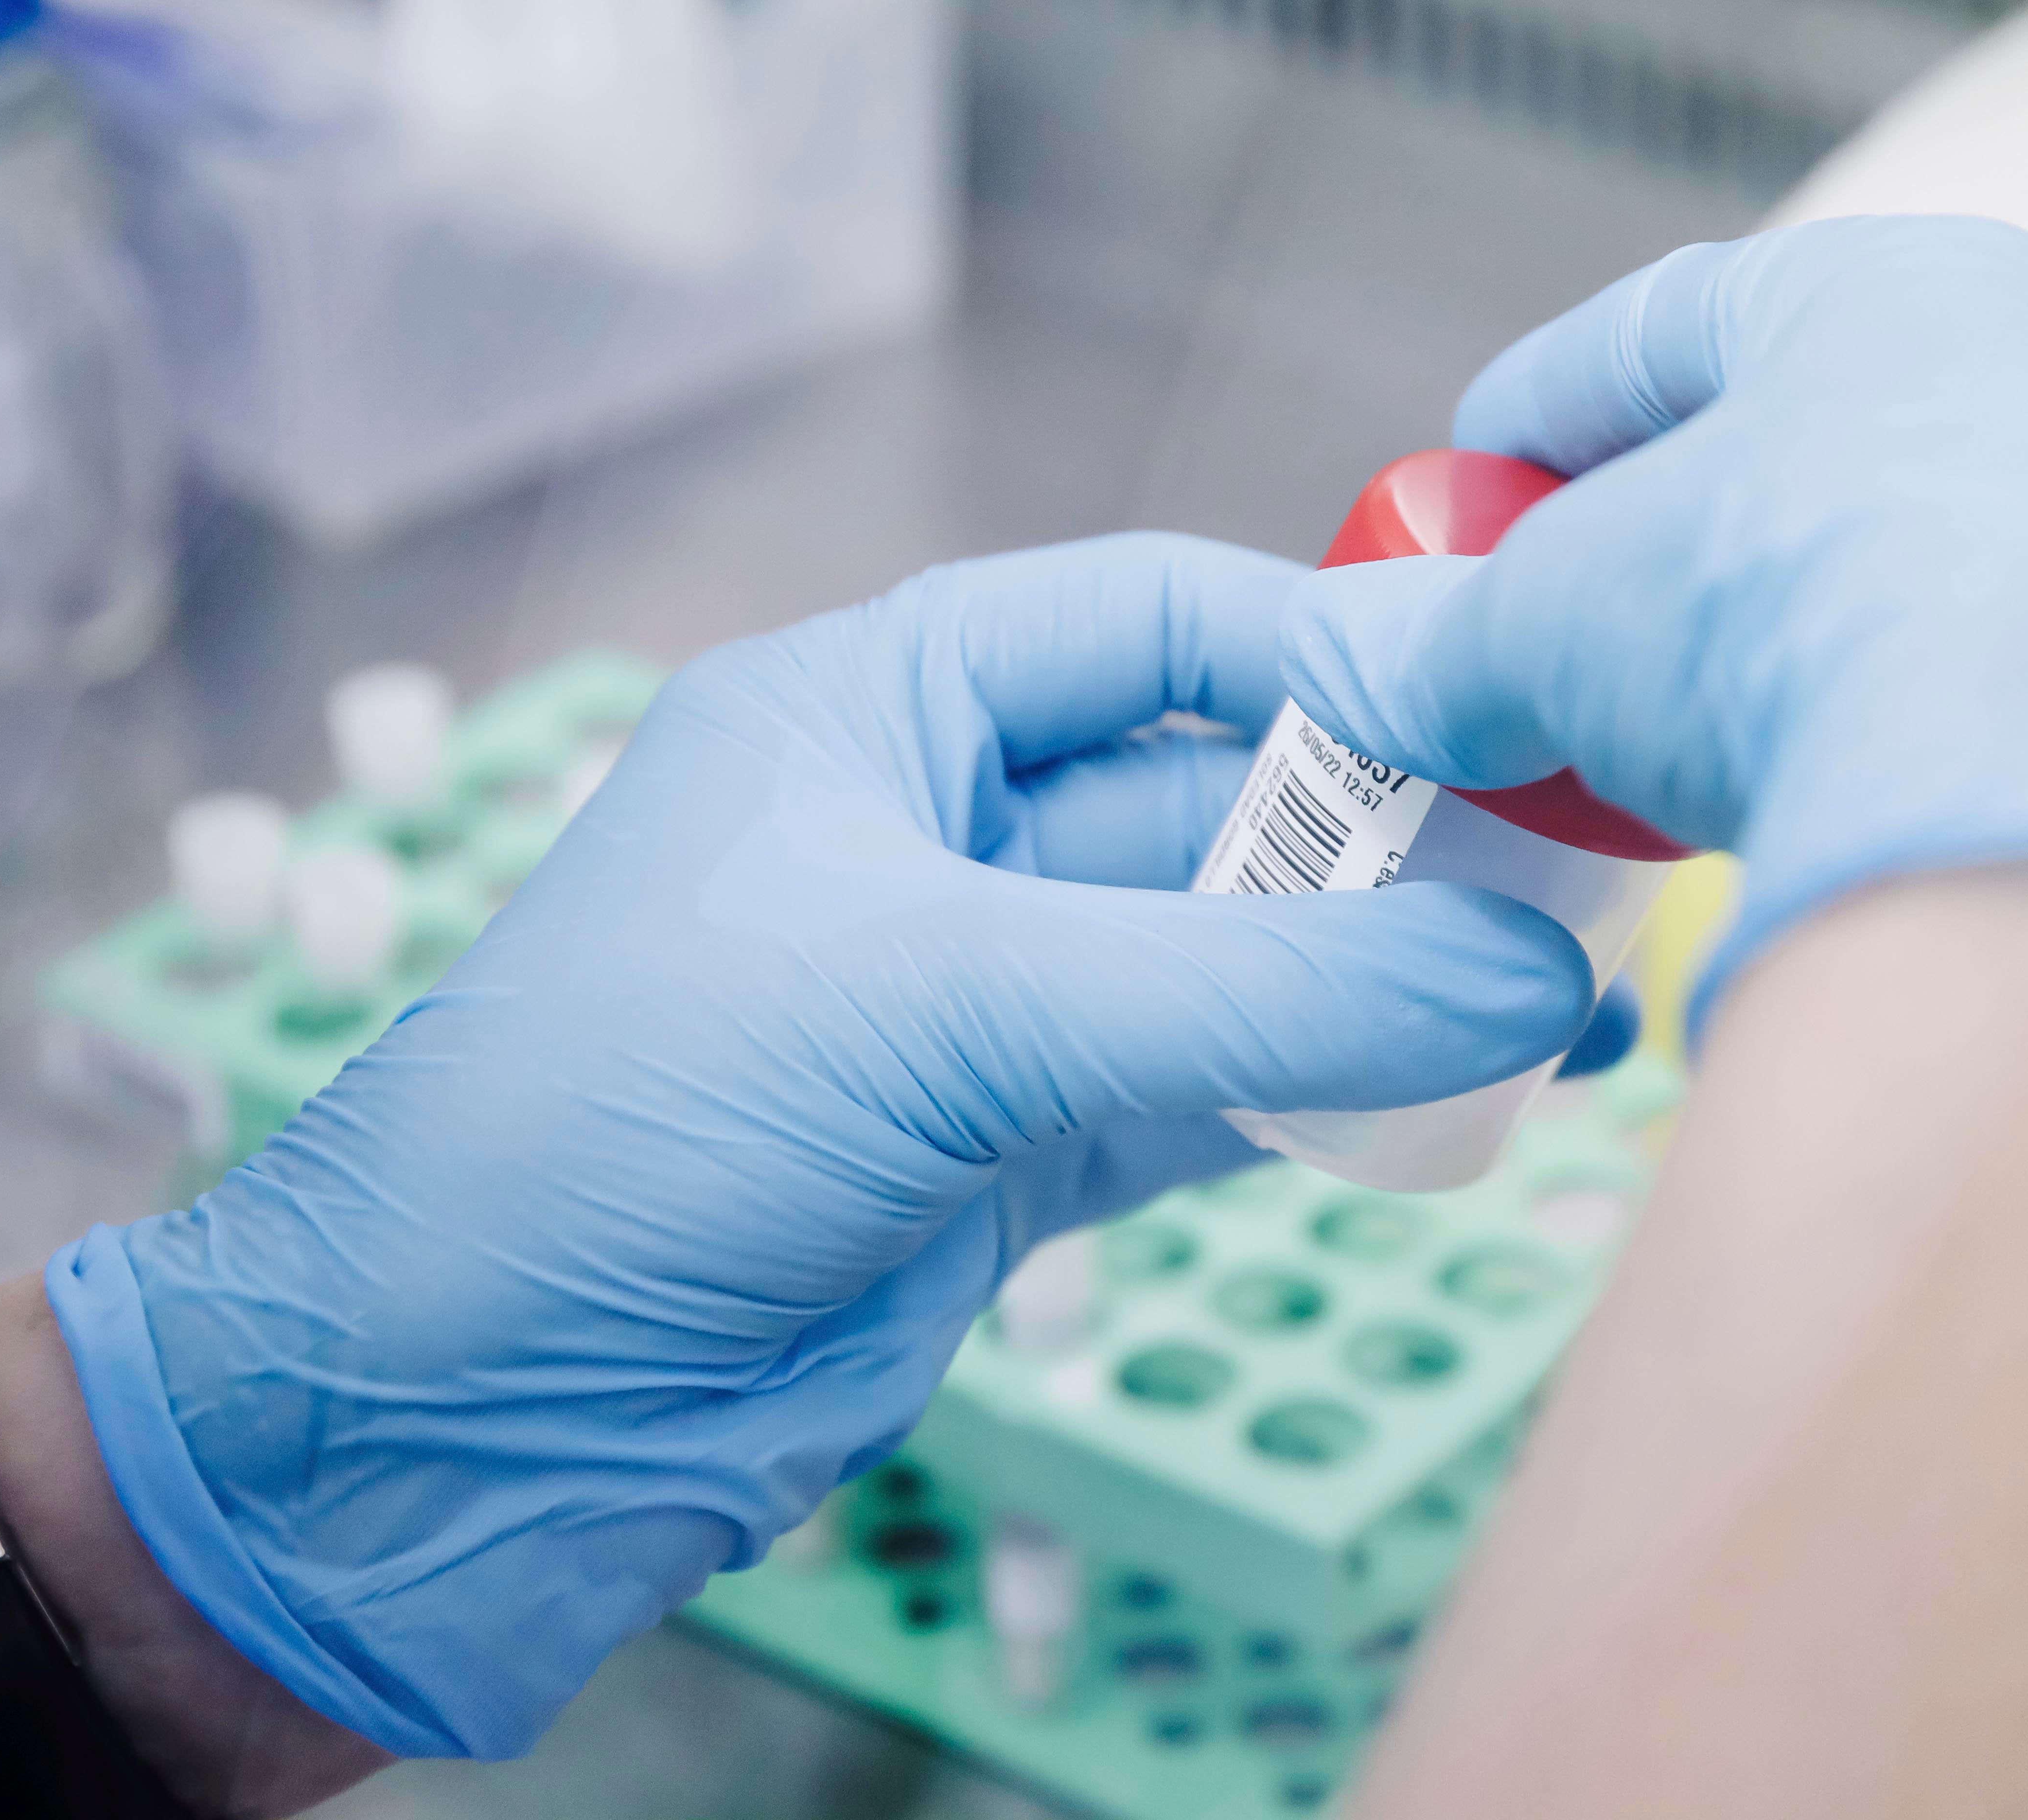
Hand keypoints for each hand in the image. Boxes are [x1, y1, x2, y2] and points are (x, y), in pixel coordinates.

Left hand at [41, 534, 1596, 1761]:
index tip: (1490, 697)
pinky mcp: (1009, 1149)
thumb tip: (1514, 972)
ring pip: (1230, 952)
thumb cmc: (628, 1124)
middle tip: (1573, 866)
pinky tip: (1464, 1085)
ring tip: (1563, 988)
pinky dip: (1331, 1088)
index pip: (1141, 618)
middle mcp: (936, 833)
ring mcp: (979, 1000)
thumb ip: (1246, 989)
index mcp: (874, 711)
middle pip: (1212, 790)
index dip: (1317, 643)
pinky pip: (1212, 1086)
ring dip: (1381, 971)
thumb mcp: (950, 1003)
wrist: (454, 1410)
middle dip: (1384, 830)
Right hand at [1283, 216, 2027, 1207]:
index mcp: (1903, 289)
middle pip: (1878, 435)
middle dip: (1752, 528)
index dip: (1556, 405)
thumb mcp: (1566, 630)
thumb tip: (1358, 668)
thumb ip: (1451, 640)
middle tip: (1654, 641)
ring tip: (1834, 753)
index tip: (1486, 477)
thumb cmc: (1813, 637)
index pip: (1682, 323)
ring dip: (1929, 634)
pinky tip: (2012, 836)